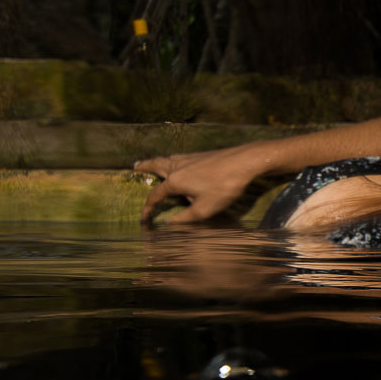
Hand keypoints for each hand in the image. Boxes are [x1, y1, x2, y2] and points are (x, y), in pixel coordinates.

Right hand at [135, 146, 271, 223]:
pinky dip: (172, 160)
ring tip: (153, 164)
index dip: (147, 208)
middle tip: (135, 167)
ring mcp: (190, 158)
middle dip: (144, 167)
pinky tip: (180, 164)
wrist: (245, 162)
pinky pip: (180, 157)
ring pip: (168, 159)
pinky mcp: (202, 155)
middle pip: (156, 165)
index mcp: (175, 181)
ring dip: (158, 161)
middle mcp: (178, 166)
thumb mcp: (204, 210)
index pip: (154, 195)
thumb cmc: (224, 187)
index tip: (143, 218)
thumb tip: (169, 224)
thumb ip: (185, 218)